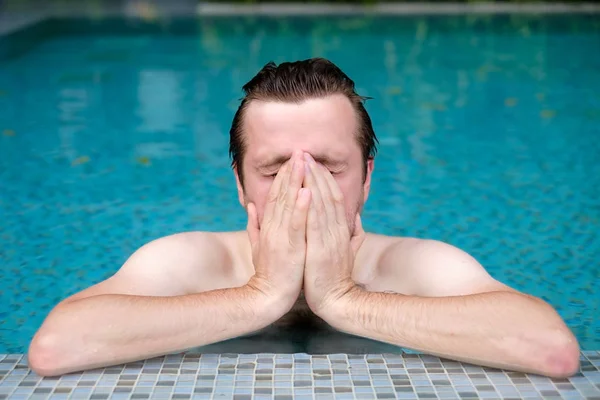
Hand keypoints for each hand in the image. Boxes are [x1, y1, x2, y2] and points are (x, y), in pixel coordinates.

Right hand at [245, 150, 310, 312]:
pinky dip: (301, 207)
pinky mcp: (289, 248)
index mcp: (268, 226)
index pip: (276, 196)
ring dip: (296, 181)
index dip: (284, 176)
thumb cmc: (268, 274)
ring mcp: (279, 237)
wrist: (267, 298)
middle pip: (281, 194)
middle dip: (291, 171)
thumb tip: (251, 206)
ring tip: (303, 162)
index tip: (293, 160)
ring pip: (288, 204)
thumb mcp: (257, 246)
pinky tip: (306, 191)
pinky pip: (295, 224)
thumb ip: (254, 225)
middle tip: (300, 150)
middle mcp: (272, 227)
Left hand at [302, 153, 365, 315]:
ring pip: (323, 203)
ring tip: (303, 163)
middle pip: (329, 194)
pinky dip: (311, 205)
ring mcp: (331, 239)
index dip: (324, 178)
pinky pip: (316, 223)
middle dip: (316, 172)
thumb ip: (353, 234)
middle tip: (305, 153)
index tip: (312, 162)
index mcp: (342, 229)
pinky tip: (305, 190)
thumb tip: (356, 218)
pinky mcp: (322, 250)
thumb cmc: (335, 277)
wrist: (336, 301)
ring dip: (313, 181)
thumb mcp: (348, 251)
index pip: (334, 197)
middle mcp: (339, 230)